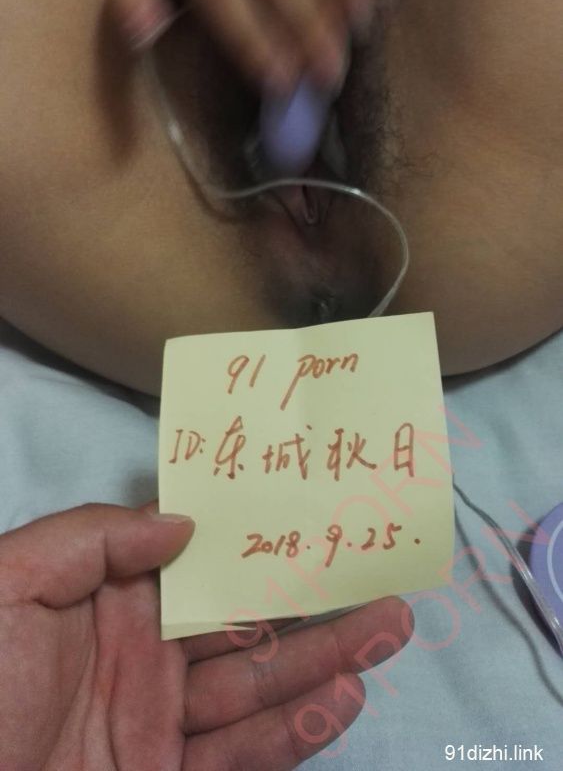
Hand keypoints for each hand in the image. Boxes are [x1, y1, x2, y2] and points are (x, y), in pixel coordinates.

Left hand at [0, 503, 410, 769]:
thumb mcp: (12, 584)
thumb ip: (92, 539)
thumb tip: (181, 523)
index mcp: (112, 601)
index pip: (200, 563)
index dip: (256, 542)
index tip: (314, 517)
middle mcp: (147, 654)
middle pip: (246, 621)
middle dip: (314, 601)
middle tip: (377, 576)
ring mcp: (162, 719)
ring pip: (259, 683)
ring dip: (326, 657)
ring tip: (388, 626)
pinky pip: (244, 753)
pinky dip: (296, 728)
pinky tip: (342, 697)